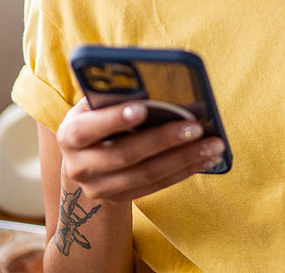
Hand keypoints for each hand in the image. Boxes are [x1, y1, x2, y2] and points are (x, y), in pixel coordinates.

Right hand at [56, 98, 225, 202]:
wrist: (86, 162)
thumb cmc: (99, 120)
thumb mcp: (97, 106)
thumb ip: (116, 97)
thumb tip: (154, 85)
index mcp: (70, 135)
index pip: (88, 129)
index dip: (114, 119)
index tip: (143, 108)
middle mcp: (80, 166)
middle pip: (126, 154)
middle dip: (165, 139)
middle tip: (197, 127)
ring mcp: (100, 188)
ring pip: (148, 174)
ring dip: (185, 158)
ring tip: (213, 144)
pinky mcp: (121, 199)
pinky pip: (158, 185)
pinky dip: (186, 170)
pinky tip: (207, 158)